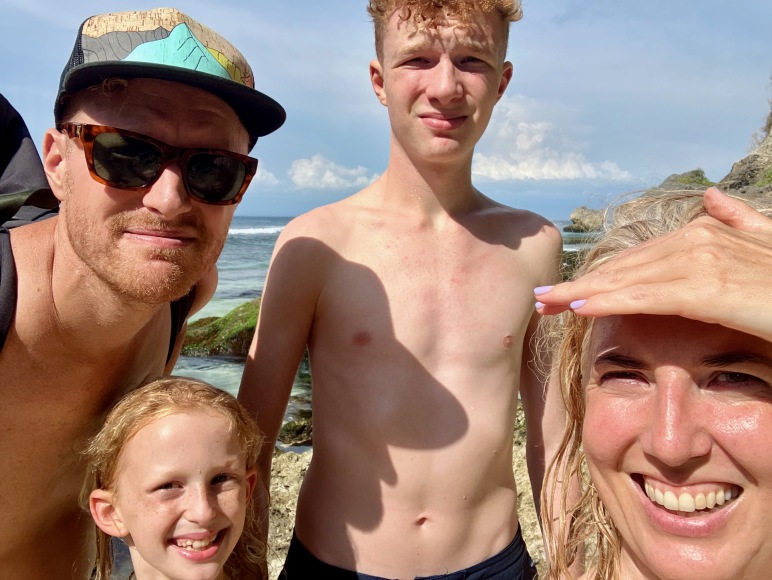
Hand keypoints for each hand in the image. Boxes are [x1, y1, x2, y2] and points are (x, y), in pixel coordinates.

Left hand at [534, 187, 771, 341]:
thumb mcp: (766, 242)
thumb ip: (737, 220)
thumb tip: (711, 197)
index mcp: (702, 232)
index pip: (637, 259)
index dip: (599, 275)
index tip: (565, 288)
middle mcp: (696, 240)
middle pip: (623, 267)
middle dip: (578, 284)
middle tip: (539, 297)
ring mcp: (701, 261)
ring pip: (626, 280)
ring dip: (579, 293)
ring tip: (544, 303)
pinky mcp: (707, 288)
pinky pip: (646, 296)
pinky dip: (609, 301)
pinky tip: (578, 307)